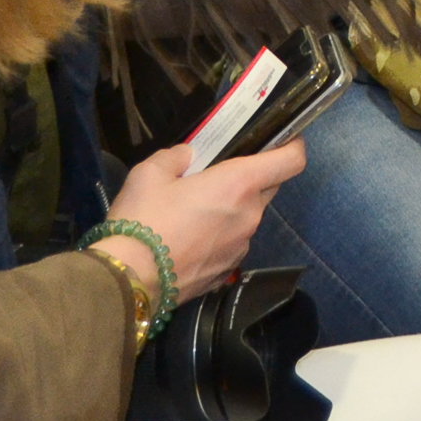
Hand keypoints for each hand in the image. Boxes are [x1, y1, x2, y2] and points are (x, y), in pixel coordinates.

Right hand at [100, 137, 309, 302]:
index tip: (282, 140)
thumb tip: (189, 156)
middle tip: (218, 174)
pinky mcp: (228, 271)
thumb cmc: (143, 219)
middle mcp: (250, 215)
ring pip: (248, 217)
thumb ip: (176, 156)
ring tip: (194, 210)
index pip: (290, 161)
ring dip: (232, 209)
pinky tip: (189, 239)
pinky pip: (233, 243)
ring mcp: (242, 246)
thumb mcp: (150, 173)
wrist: (129, 280)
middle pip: (268, 187)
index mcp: (239, 185)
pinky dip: (220, 236)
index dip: (292, 146)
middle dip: (251, 177)